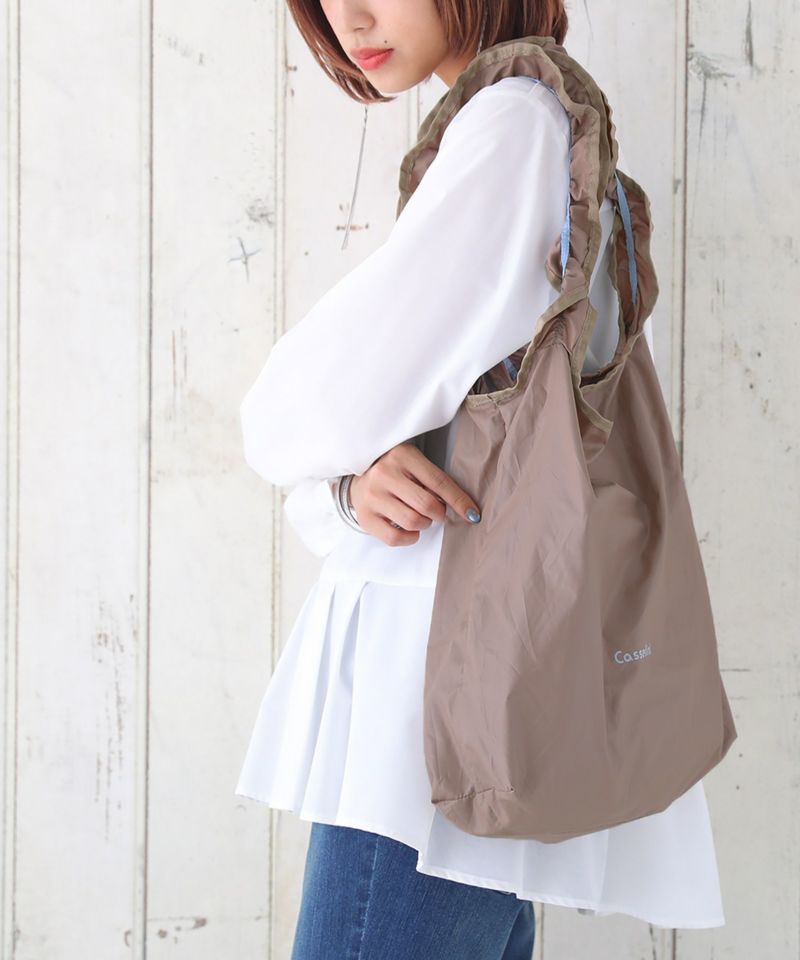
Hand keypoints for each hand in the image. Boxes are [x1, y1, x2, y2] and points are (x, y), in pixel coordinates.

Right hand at [347, 442, 481, 546]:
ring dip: (425, 524)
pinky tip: (411, 530)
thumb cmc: (395, 471)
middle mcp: (385, 474)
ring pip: (412, 522)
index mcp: (403, 456)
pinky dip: (410, 538)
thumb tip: (463, 507)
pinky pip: (395, 538)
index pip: (439, 482)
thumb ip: (433, 480)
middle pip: (427, 505)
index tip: (473, 515)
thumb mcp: (413, 463)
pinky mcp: (365, 517)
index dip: (459, 500)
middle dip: (440, 514)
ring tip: (421, 517)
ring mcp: (372, 496)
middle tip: (438, 512)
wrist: (358, 477)